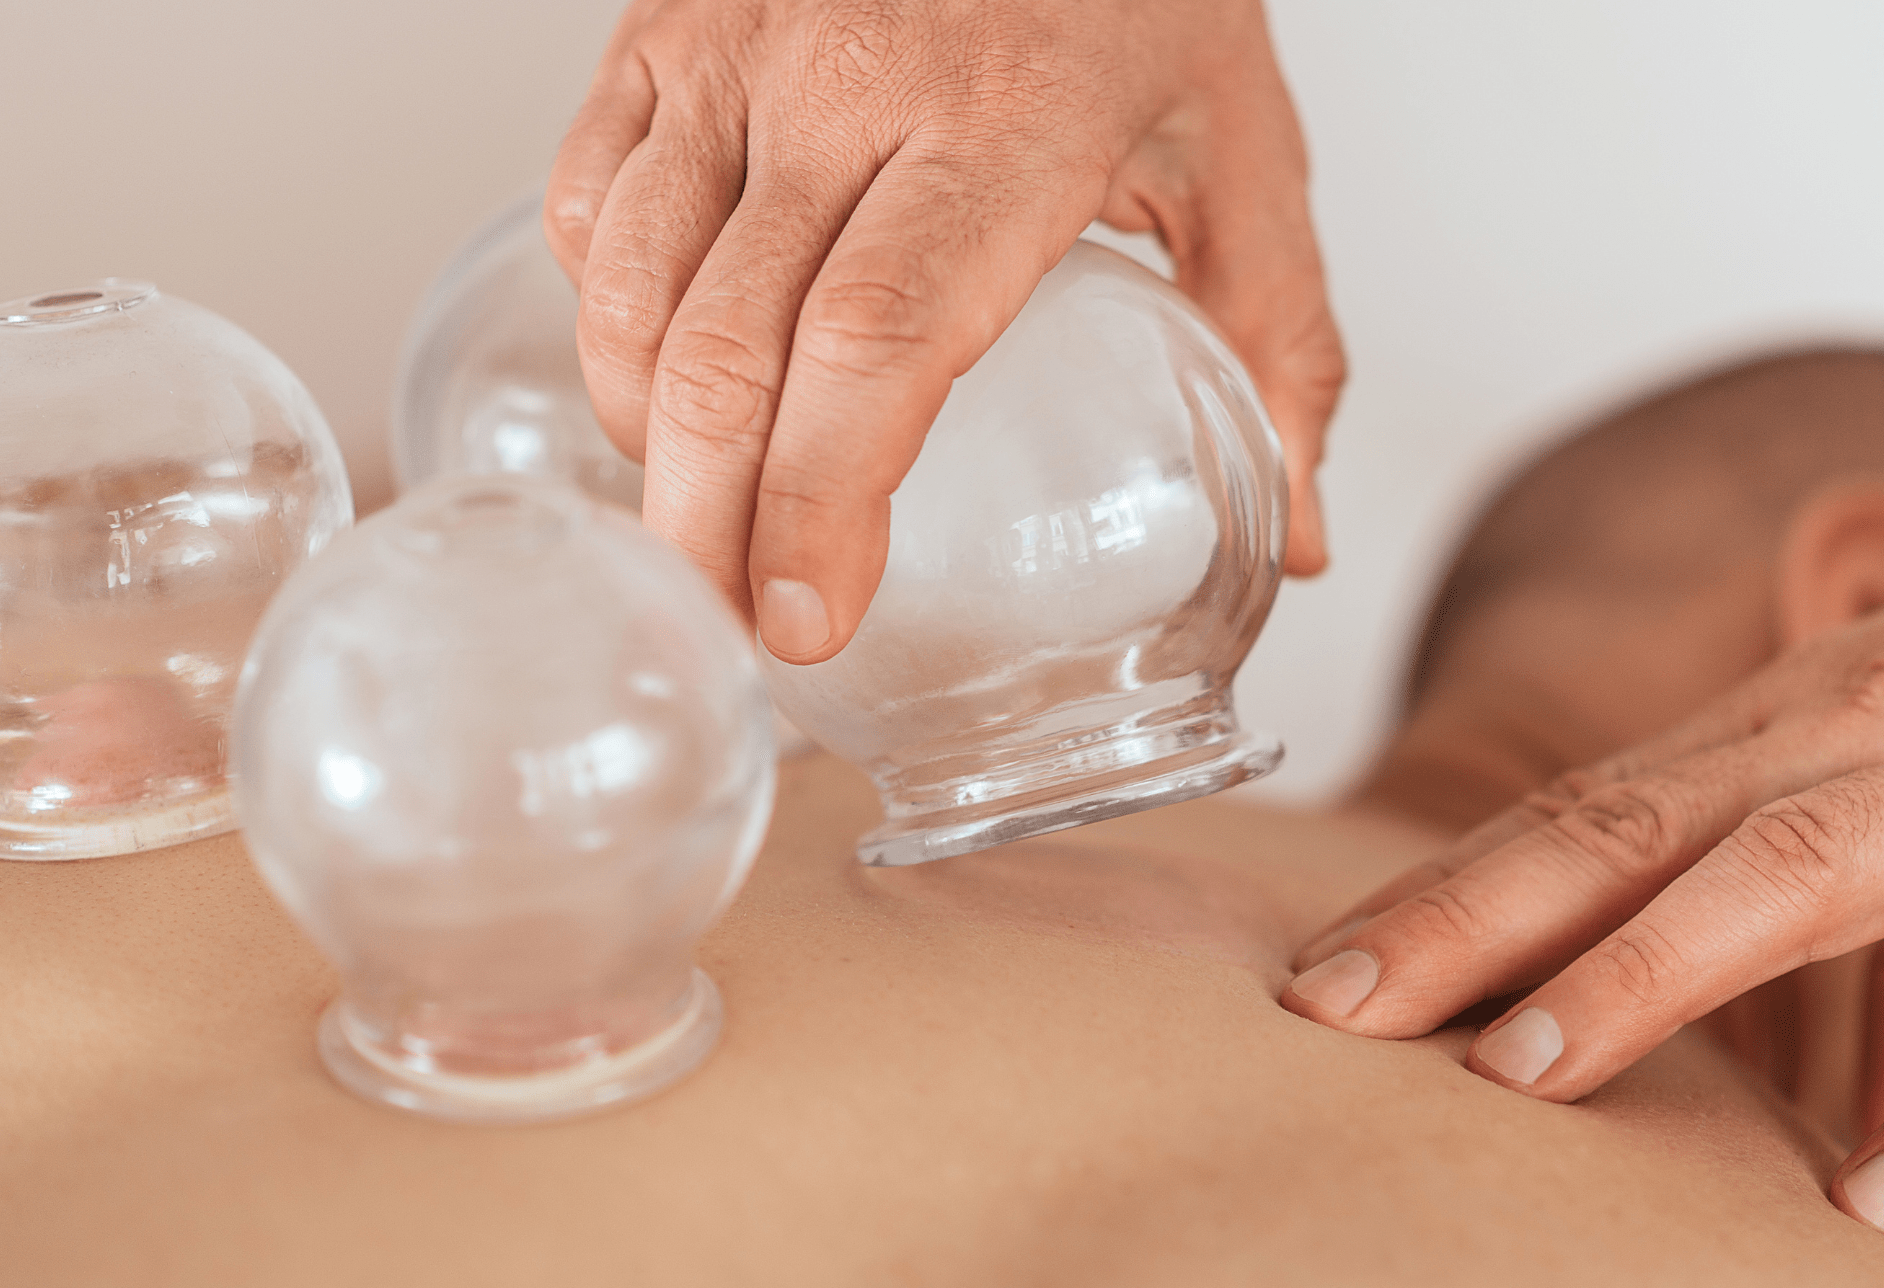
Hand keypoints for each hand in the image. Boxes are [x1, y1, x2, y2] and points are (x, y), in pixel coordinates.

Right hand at [546, 0, 1342, 661]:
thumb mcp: (1243, 151)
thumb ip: (1280, 346)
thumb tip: (1301, 541)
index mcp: (1003, 125)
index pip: (877, 346)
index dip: (820, 502)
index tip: (805, 622)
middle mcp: (845, 84)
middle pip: (726, 350)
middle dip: (704, 524)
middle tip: (727, 632)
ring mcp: (735, 50)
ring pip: (628, 287)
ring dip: (642, 439)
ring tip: (698, 527)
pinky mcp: (662, 27)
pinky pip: (582, 205)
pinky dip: (604, 321)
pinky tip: (664, 382)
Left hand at [1284, 360, 1883, 1238]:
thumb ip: (1831, 948)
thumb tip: (1790, 1125)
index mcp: (1787, 727)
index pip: (1580, 812)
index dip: (1443, 892)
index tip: (1312, 973)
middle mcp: (1862, 744)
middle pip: (1633, 829)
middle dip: (1472, 920)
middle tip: (1329, 1009)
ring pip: (1800, 874)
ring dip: (1655, 970)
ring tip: (1525, 1072)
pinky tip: (1878, 1206)